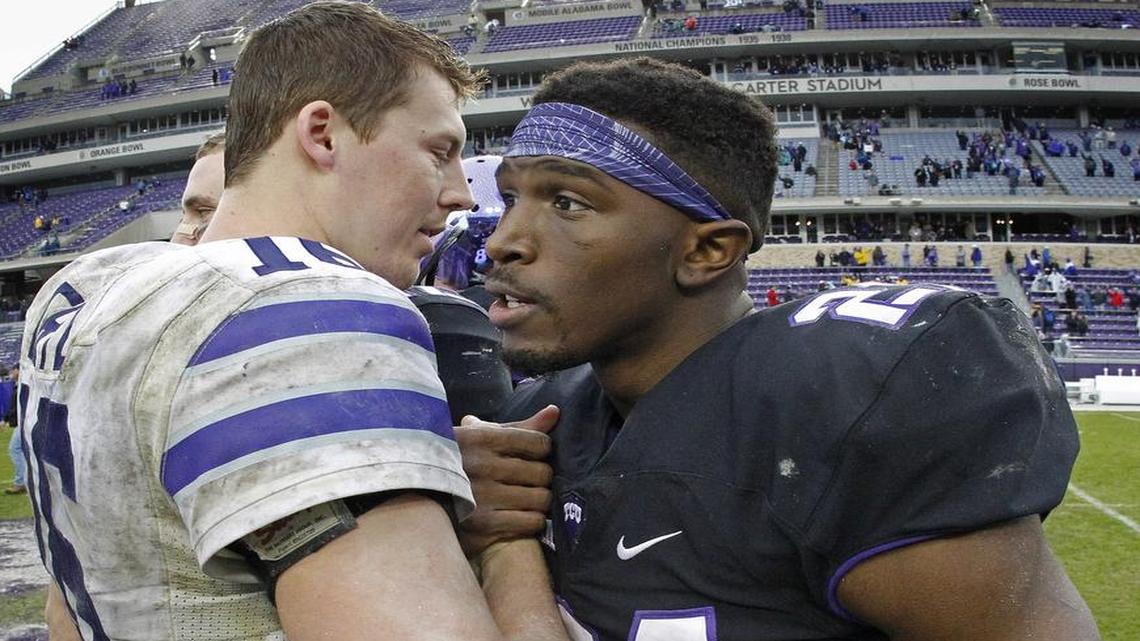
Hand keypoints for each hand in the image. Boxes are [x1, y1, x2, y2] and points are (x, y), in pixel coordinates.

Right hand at [456, 405, 558, 557]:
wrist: (416, 498)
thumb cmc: (458, 462)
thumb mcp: (481, 439)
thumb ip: (519, 427)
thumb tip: (555, 412)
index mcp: (482, 438)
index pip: (537, 442)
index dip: (542, 450)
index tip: (533, 456)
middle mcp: (483, 465)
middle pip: (542, 472)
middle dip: (541, 477)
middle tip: (531, 481)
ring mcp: (484, 496)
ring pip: (541, 498)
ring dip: (540, 501)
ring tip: (528, 499)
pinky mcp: (484, 525)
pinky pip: (531, 521)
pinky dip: (533, 520)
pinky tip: (522, 517)